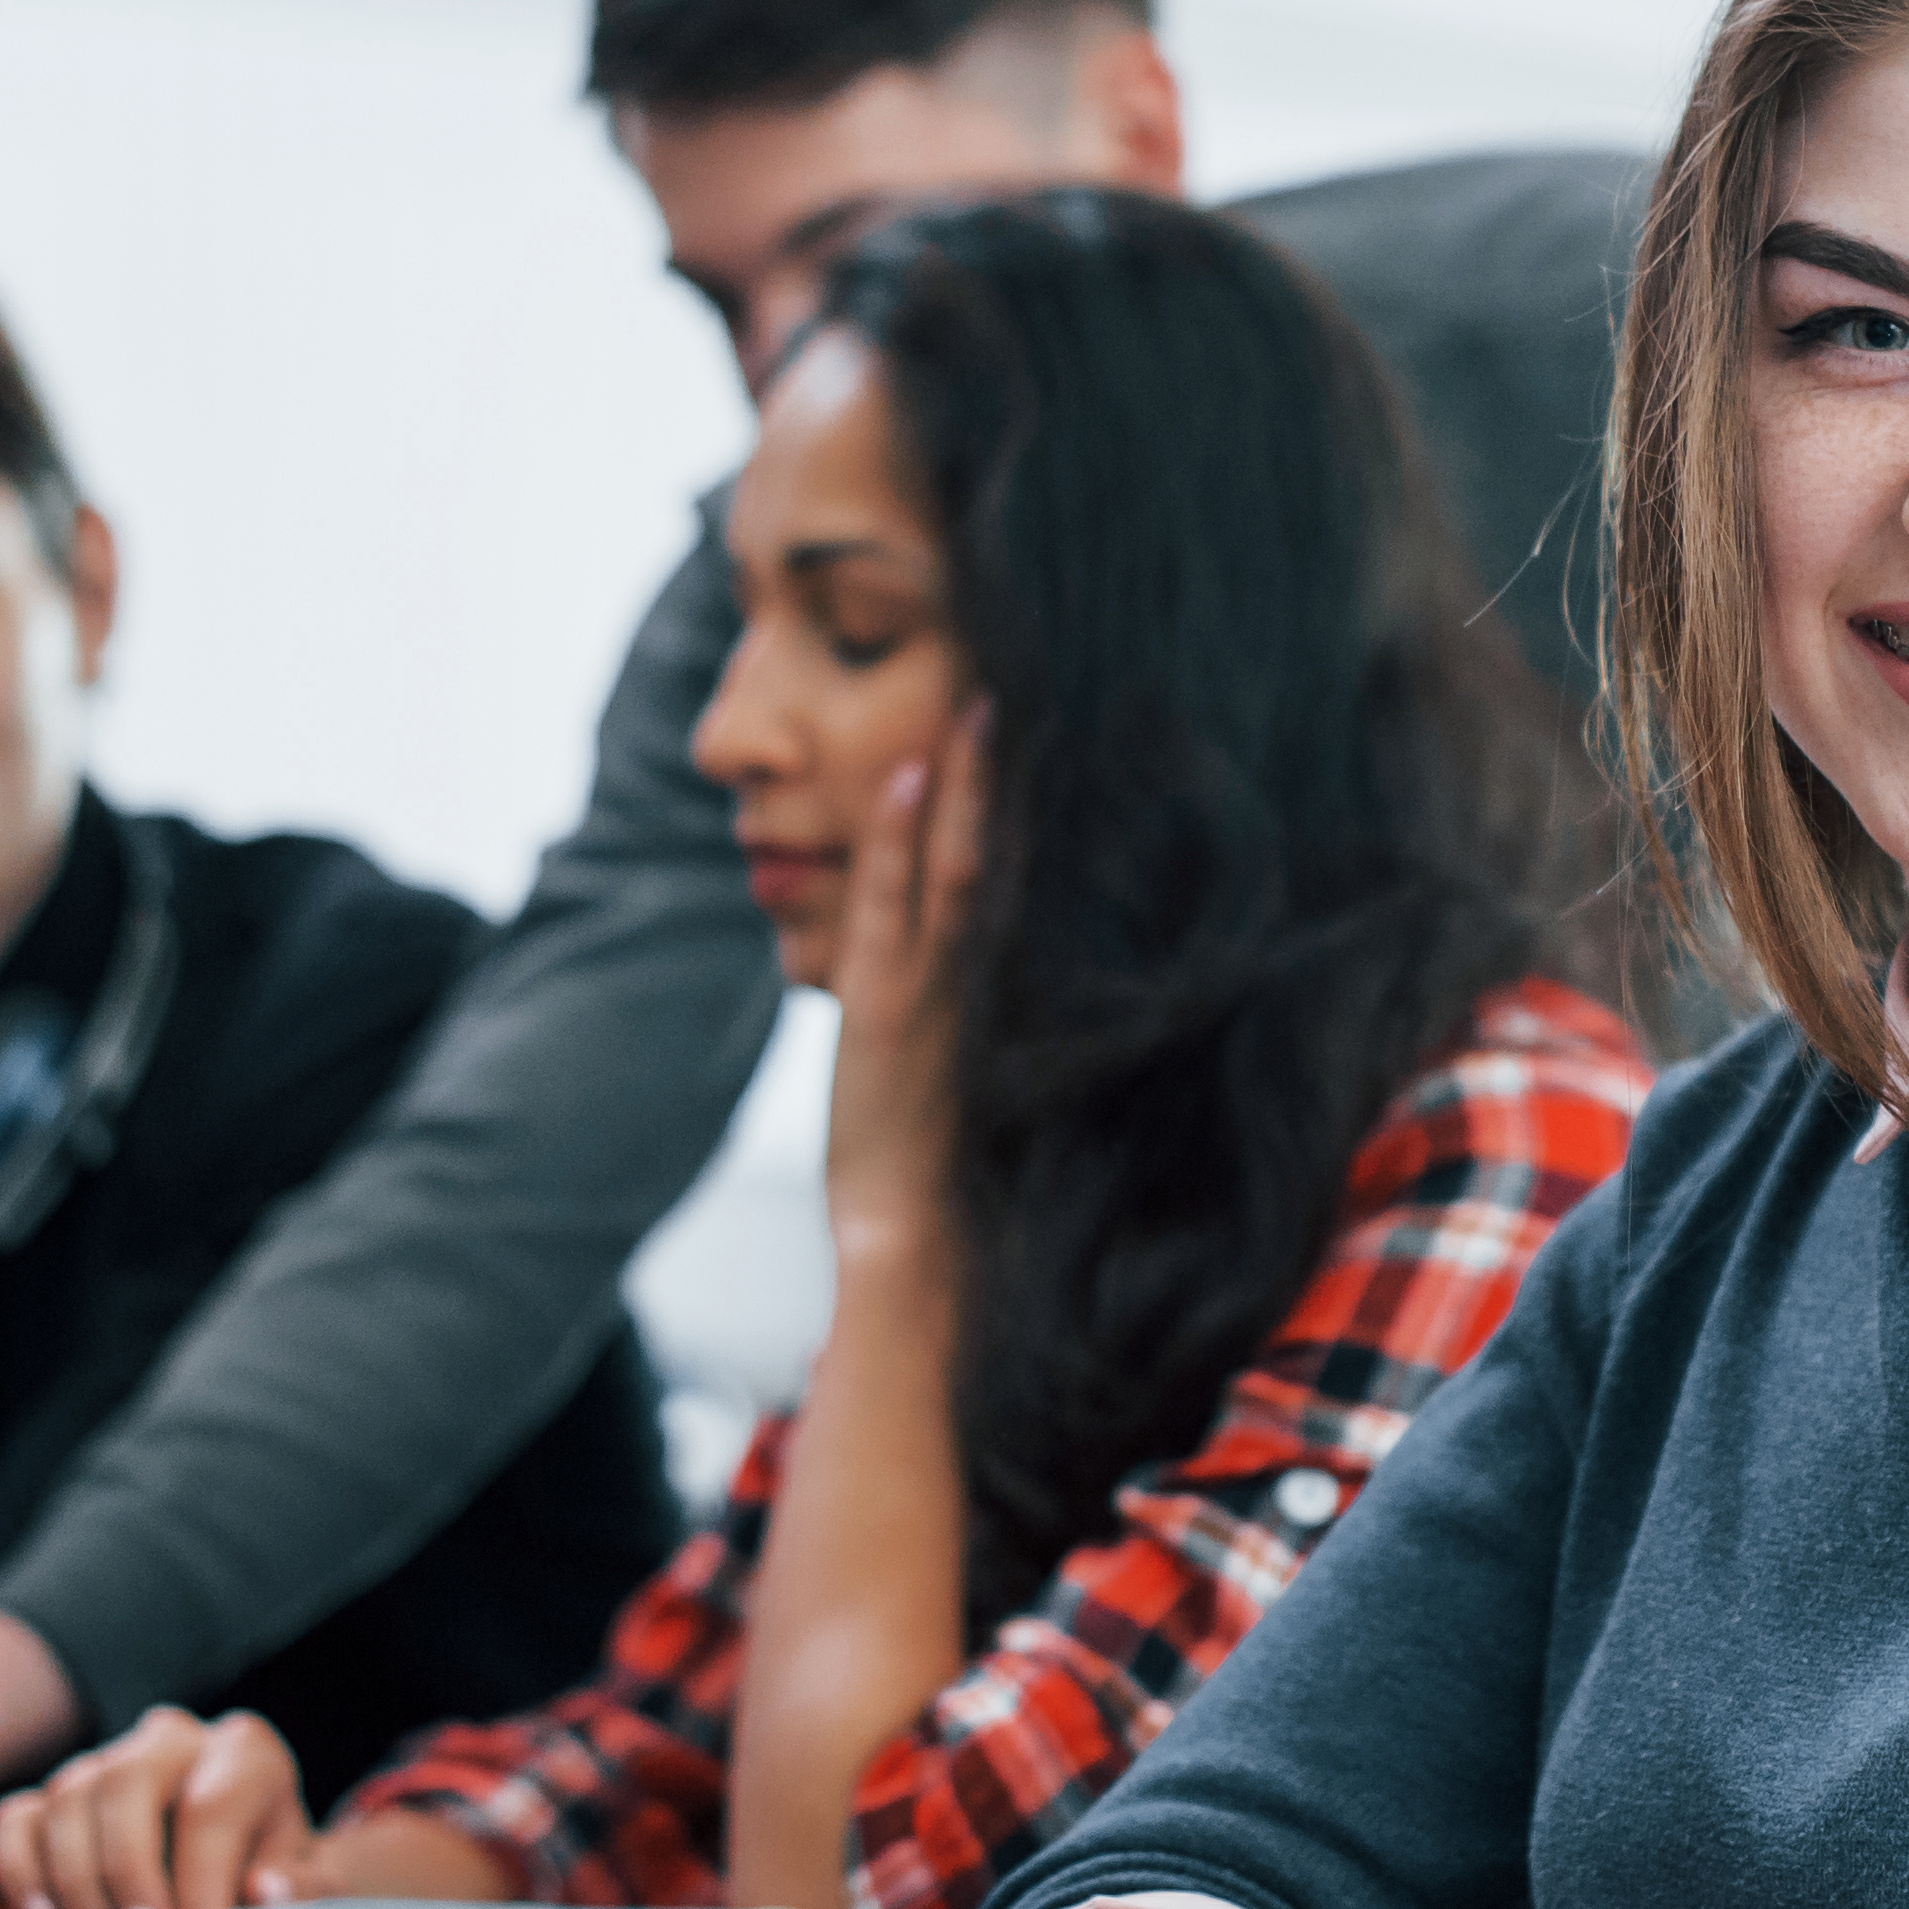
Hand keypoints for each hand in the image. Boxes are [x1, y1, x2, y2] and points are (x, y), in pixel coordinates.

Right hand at [0, 1706, 308, 1908]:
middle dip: (126, 1870)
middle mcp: (172, 1741)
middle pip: (126, 1782)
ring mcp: (106, 1762)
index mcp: (244, 1752)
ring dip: (75, 1881)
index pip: (211, 1806)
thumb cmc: (275, 1873)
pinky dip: (23, 1876)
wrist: (240, 1865)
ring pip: (68, 1799)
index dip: (201, 1878)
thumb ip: (306, 1884)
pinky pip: (16, 1821)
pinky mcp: (53, 1798)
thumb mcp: (311, 1878)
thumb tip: (264, 1888)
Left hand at [820, 708, 983, 1268]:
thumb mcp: (929, 1054)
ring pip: (960, 862)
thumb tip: (931, 966)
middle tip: (1009, 686)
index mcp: (981, 979)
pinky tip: (905, 777)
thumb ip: (936, 999)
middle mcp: (973, 972)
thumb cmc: (915, 1146)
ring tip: (971, 706)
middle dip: (1003, 771)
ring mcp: (937, 984)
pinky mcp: (892, 1005)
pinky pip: (899, 903)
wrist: (912, 1223)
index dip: (1009, 800)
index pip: (1000, 872)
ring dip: (966, 782)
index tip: (1016, 731)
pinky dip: (899, 836)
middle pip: (999, 851)